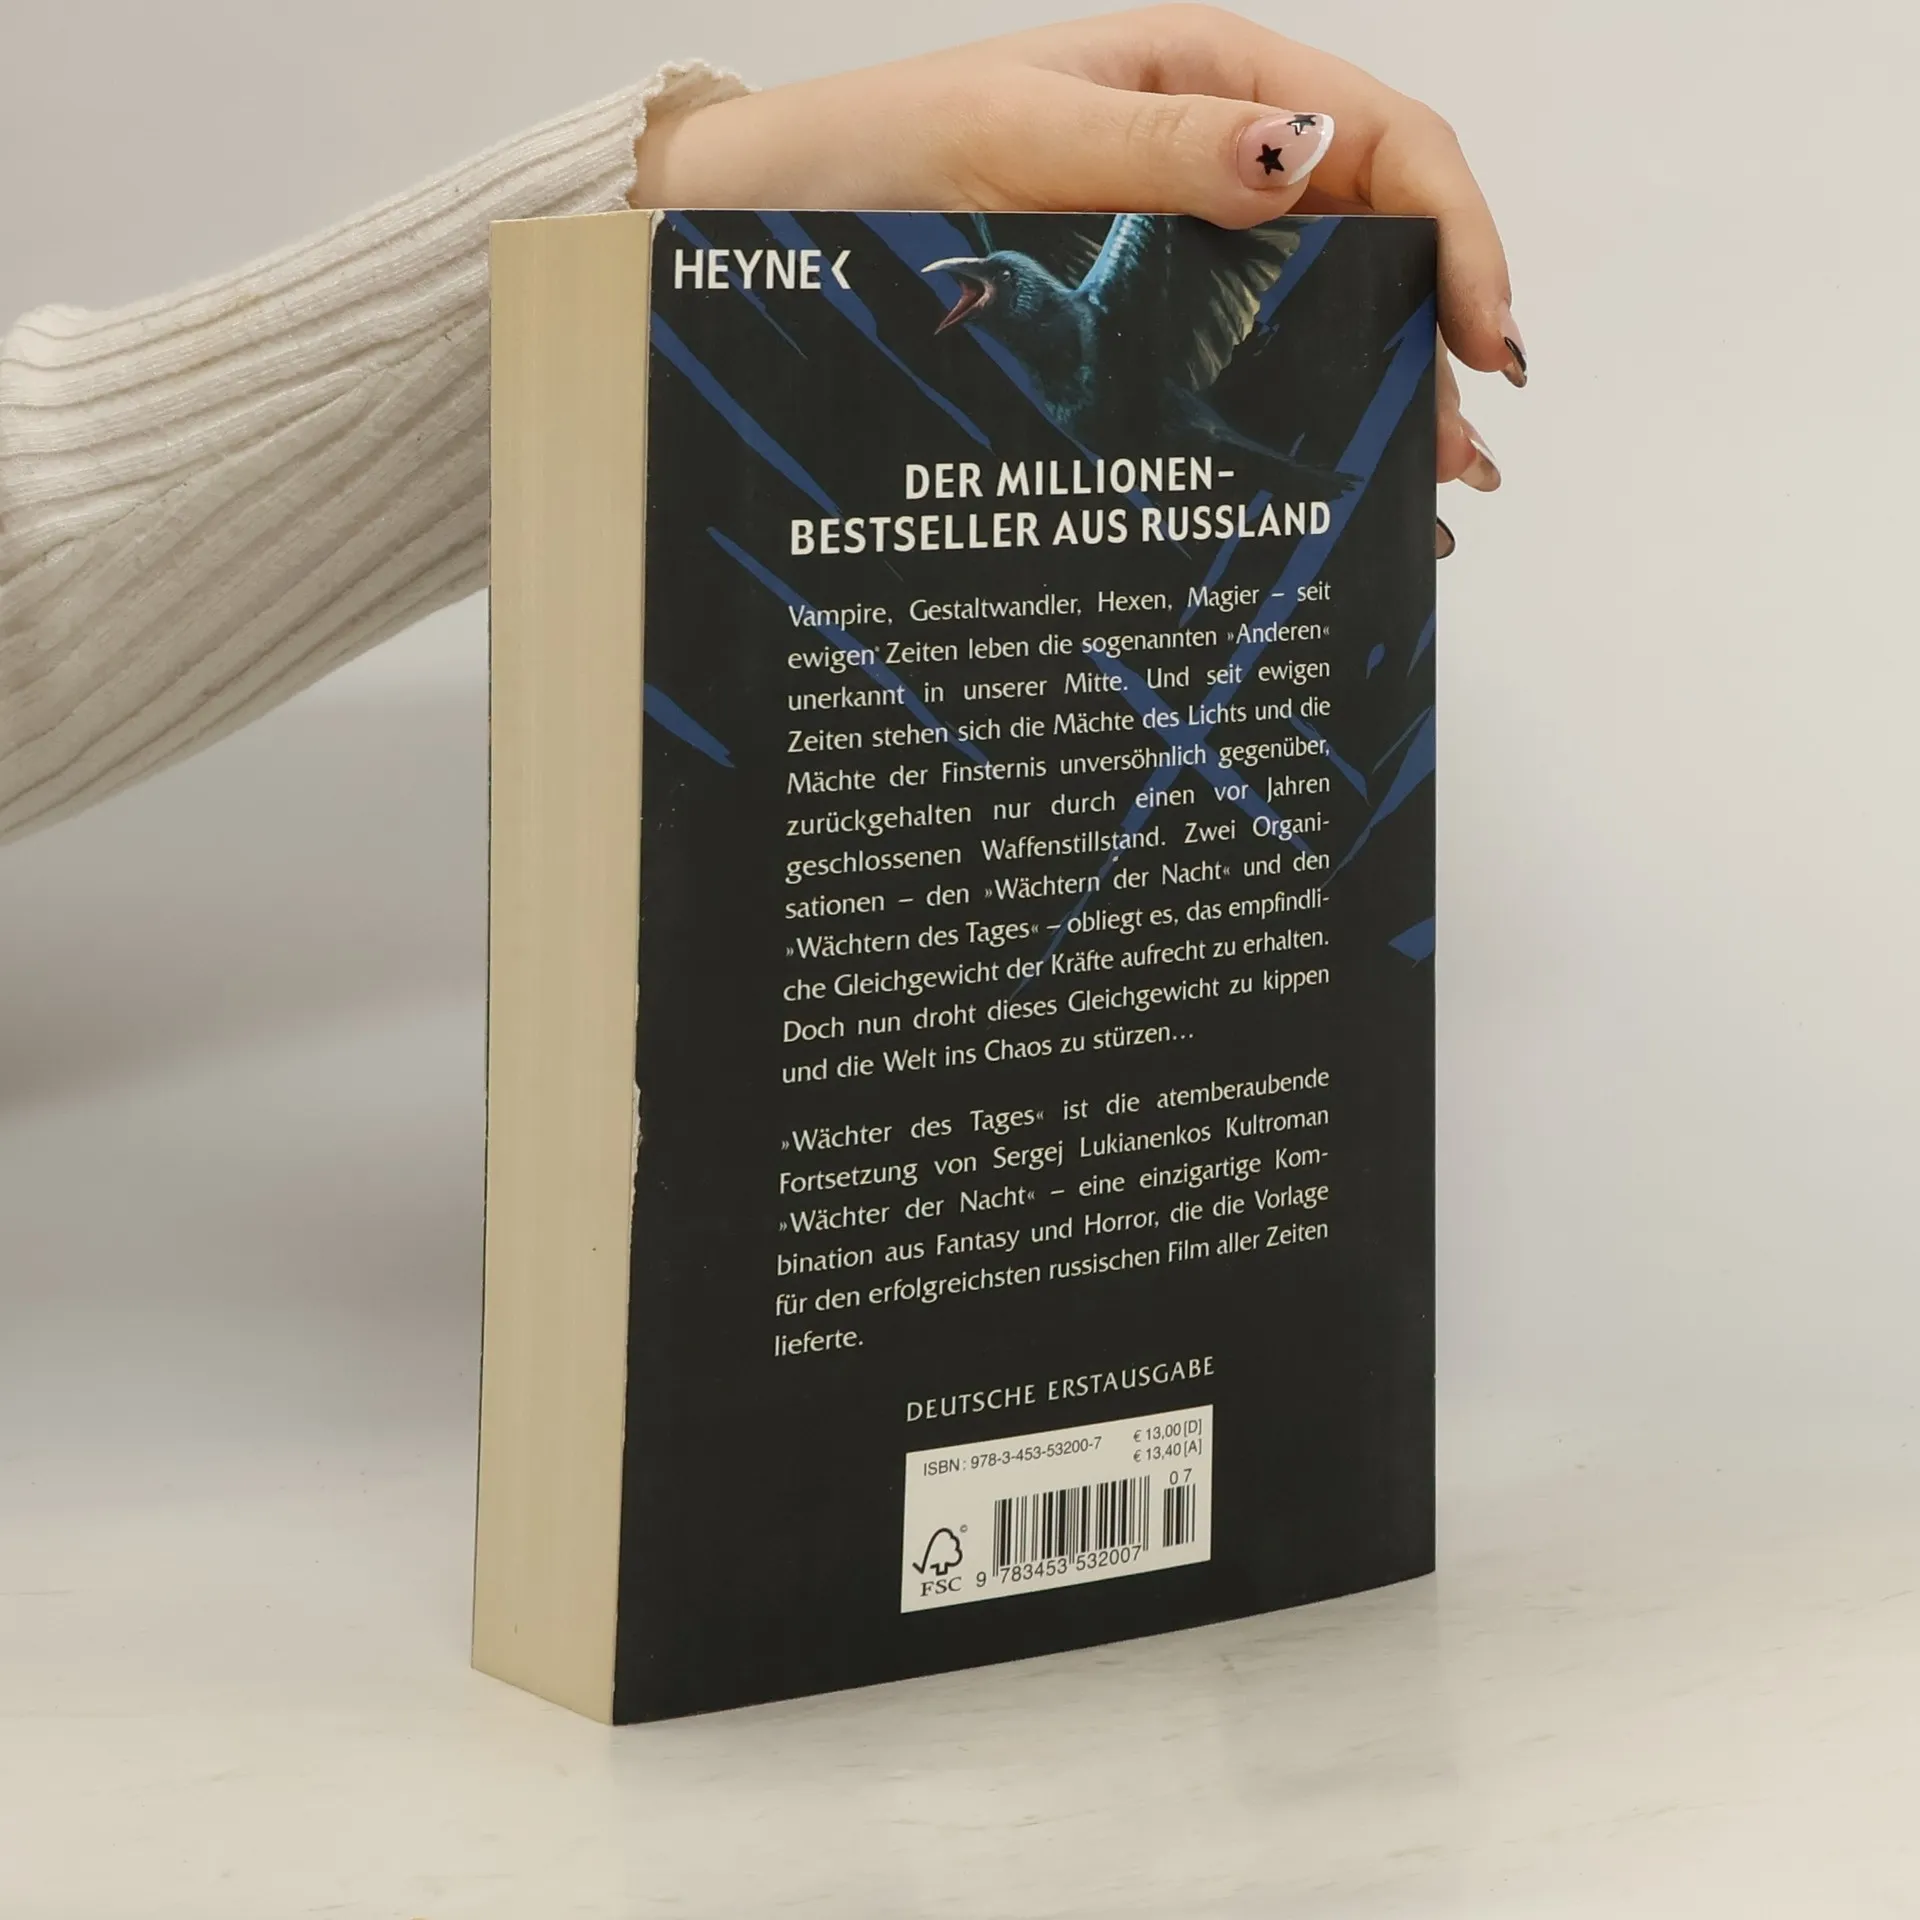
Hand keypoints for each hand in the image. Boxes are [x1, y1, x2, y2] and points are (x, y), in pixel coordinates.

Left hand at [632, 5, 1517, 548]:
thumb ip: (1162, 151)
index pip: (1386, 141)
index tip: (1482, 338)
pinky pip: (1248, 349)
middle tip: (1460, 449)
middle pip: (1375, 236)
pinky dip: (1301, 405)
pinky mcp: (1141, 306)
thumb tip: (1301, 159)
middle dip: (1432, 337)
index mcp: (1211, 77)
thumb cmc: (881, 154)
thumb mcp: (1021, 136)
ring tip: (1423, 481)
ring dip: (1382, 384)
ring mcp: (1182, 235)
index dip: (1457, 236)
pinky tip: (1329, 465)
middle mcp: (1216, 153)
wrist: (773, 216)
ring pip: (1322, 305)